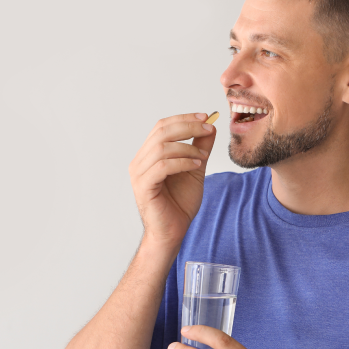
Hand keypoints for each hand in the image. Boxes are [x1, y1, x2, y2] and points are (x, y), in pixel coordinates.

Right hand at [128, 113, 215, 246]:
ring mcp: (139, 174)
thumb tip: (210, 127)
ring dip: (187, 148)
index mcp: (149, 155)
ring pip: (161, 148)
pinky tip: (196, 165)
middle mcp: (140, 162)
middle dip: (187, 127)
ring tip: (202, 157)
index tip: (205, 117)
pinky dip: (181, 162)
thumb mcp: (195, 169)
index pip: (162, 127)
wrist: (173, 231)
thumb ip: (200, 148)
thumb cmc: (180, 203)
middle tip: (208, 129)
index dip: (183, 118)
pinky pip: (162, 167)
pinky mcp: (144, 187)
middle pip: (161, 132)